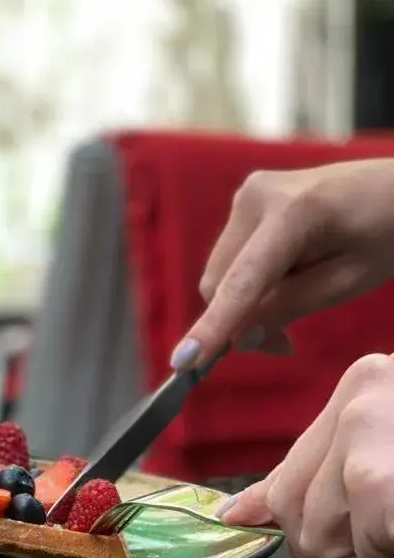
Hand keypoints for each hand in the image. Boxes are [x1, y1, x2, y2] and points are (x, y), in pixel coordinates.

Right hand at [170, 160, 393, 369]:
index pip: (242, 282)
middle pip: (220, 281)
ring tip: (294, 301)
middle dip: (239, 319)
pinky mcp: (246, 200)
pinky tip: (286, 277)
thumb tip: (240, 339)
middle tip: (284, 344)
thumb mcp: (350, 279)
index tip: (183, 362)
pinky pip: (231, 256)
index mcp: (293, 213)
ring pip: (221, 272)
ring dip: (244, 301)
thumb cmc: (388, 232)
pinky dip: (248, 280)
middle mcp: (255, 197)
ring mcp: (247, 195)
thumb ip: (290, 306)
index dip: (213, 325)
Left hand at [220, 354, 393, 557]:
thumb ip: (318, 475)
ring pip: (323, 540)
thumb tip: (236, 513)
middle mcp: (359, 403)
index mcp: (361, 386)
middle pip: (299, 516)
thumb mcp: (387, 447)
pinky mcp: (384, 481)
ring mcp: (373, 430)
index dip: (304, 531)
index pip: (290, 481)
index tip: (338, 557)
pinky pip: (368, 546)